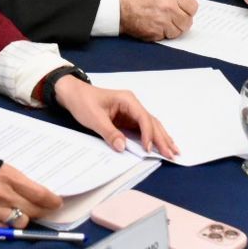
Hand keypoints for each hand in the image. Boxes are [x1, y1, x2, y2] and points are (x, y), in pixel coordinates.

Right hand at [0, 145, 59, 226]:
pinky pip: (3, 230)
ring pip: (20, 223)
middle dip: (41, 211)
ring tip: (19, 212)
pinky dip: (7, 226)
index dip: (53, 201)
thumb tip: (32, 189)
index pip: (40, 194)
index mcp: (7, 175)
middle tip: (42, 209)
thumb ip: (12, 178)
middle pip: (34, 211)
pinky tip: (3, 218)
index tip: (57, 202)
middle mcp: (2, 194)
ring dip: (23, 219)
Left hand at [54, 77, 179, 158]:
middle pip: (152, 122)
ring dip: (162, 138)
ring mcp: (131, 112)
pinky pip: (143, 129)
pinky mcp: (127, 119)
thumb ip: (109, 133)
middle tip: (173, 154)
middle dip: (162, 139)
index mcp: (127, 100)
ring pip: (151, 126)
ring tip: (174, 151)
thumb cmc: (83, 102)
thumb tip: (123, 147)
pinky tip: (161, 145)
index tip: (148, 149)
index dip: (148, 134)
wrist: (73, 94)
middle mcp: (133, 105)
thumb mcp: (94, 118)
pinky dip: (153, 137)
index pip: (143, 118)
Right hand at [118, 0, 197, 39]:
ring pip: (179, 31)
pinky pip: (166, 37)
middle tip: (174, 18)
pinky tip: (155, 27)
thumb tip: (181, 2)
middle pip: (188, 21)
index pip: (192, 6)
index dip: (188, 9)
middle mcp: (168, 8)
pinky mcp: (155, 34)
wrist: (116, 6)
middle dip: (182, 20)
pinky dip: (162, 34)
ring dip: (173, 29)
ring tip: (164, 23)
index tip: (184, 10)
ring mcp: (162, 22)